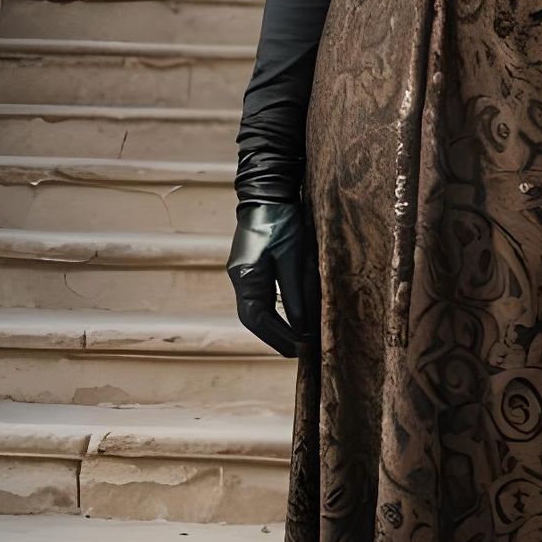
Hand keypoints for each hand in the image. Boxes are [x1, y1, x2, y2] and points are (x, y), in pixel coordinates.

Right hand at [227, 199, 320, 356]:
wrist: (269, 189)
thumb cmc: (283, 220)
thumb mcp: (294, 258)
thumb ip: (296, 294)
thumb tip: (301, 328)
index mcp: (245, 275)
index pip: (258, 318)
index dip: (278, 337)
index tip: (298, 351)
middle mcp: (239, 276)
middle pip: (253, 317)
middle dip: (275, 336)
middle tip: (299, 352)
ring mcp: (243, 270)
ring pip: (256, 309)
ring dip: (274, 326)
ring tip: (297, 340)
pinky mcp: (251, 265)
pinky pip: (260, 296)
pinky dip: (274, 311)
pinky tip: (290, 317)